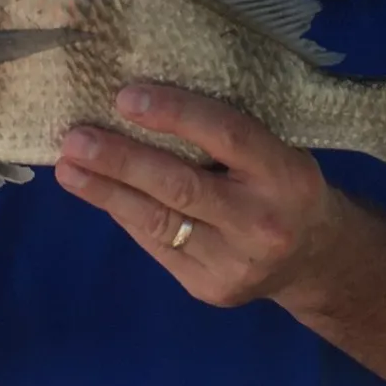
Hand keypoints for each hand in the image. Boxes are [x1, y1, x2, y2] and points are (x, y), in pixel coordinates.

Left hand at [54, 85, 343, 307]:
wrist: (316, 260)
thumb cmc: (284, 185)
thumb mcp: (277, 151)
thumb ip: (227, 136)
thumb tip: (144, 105)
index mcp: (286, 174)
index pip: (226, 135)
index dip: (174, 114)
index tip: (125, 96)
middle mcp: (263, 221)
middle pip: (181, 186)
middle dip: (122, 160)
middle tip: (76, 139)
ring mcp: (237, 262)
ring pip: (159, 222)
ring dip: (106, 192)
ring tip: (68, 168)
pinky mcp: (212, 288)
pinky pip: (158, 247)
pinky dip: (125, 215)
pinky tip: (99, 194)